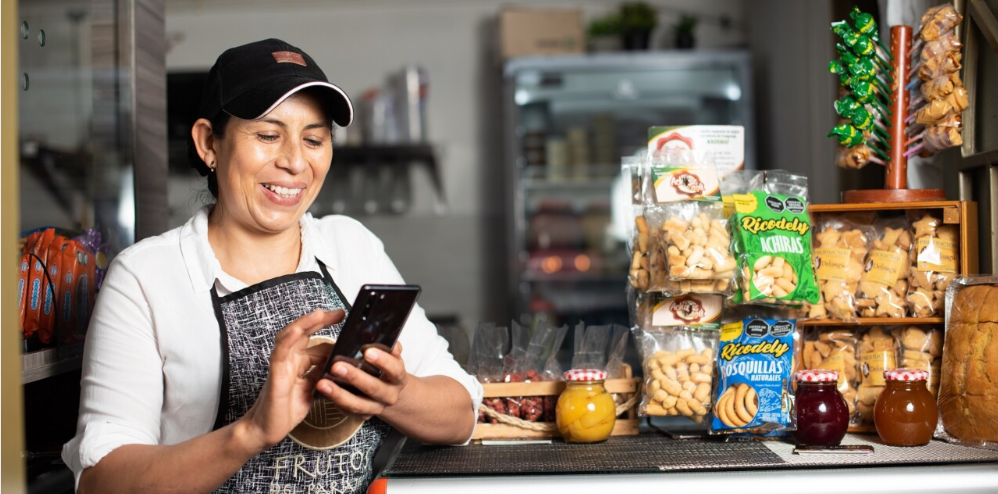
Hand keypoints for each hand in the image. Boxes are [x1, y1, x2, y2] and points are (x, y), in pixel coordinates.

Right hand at [237, 309, 344, 452]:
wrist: (267, 430)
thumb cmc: (287, 410)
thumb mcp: (314, 389)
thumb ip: (323, 373)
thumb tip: (342, 362)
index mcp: (299, 362)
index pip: (315, 340)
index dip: (329, 331)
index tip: (344, 319)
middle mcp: (289, 359)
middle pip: (303, 332)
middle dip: (320, 320)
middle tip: (340, 312)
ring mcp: (281, 365)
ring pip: (290, 337)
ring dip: (305, 324)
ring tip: (321, 314)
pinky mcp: (275, 375)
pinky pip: (280, 354)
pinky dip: (288, 340)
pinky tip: (298, 330)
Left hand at [314, 342, 409, 419]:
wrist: (389, 392)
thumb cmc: (386, 370)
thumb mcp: (391, 357)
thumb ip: (386, 346)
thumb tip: (371, 334)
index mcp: (398, 378)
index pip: (394, 369)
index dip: (383, 361)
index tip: (367, 352)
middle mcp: (389, 395)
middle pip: (373, 388)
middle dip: (354, 377)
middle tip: (337, 366)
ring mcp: (376, 407)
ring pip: (358, 404)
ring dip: (339, 394)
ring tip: (323, 383)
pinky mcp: (363, 415)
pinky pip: (348, 411)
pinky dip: (335, 402)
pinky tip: (324, 393)